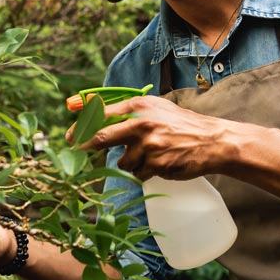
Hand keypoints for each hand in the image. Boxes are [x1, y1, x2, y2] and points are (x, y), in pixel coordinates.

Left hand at [67, 95, 234, 180]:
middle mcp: (141, 124)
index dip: (81, 124)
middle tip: (76, 149)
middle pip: (101, 137)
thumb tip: (89, 107)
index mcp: (139, 107)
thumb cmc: (179, 124)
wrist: (211, 140)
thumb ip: (125, 110)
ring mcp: (148, 146)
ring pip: (122, 161)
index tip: (69, 134)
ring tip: (151, 154)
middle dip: (85, 144)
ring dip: (131, 162)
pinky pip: (139, 173)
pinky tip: (160, 162)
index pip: (102, 113)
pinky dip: (145, 171)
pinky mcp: (156, 164)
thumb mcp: (154, 108)